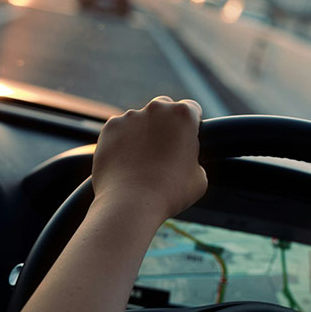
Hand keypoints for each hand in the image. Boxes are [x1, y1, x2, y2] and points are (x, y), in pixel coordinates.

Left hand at [92, 96, 207, 220]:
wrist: (131, 203)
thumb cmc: (170, 193)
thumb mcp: (200, 177)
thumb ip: (194, 158)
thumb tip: (185, 159)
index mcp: (183, 115)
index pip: (192, 110)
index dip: (191, 126)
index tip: (186, 140)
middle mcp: (156, 108)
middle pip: (164, 108)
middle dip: (165, 123)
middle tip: (164, 150)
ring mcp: (130, 116)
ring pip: (139, 120)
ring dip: (142, 133)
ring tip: (141, 162)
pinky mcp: (110, 128)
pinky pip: (120, 131)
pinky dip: (122, 142)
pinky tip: (126, 163)